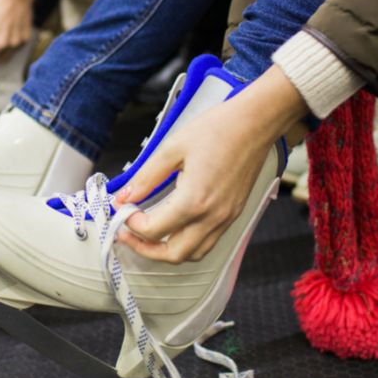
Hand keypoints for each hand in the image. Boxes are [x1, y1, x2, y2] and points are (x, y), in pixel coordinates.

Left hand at [115, 65, 308, 262]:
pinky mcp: (233, 214)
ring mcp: (225, 218)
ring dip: (166, 251)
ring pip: (193, 254)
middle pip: (173, 255)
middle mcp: (212, 217)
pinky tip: (174, 226)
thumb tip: (124, 196)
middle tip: (126, 232)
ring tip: (147, 234)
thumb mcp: (172, 148)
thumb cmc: (218, 129)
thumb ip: (146, 177)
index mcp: (194, 200)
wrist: (255, 123)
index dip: (131, 224)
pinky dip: (187, 243)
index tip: (123, 209)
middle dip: (144, 249)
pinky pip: (208, 242)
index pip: (154, 230)